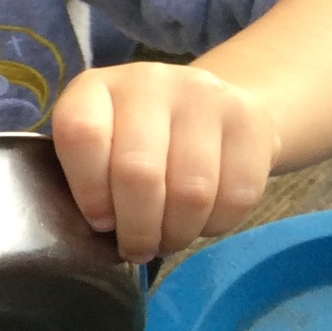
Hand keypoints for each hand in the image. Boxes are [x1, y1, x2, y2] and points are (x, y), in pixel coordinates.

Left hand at [50, 62, 278, 262]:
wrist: (210, 106)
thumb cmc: (138, 140)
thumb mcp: (100, 146)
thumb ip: (89, 178)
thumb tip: (103, 232)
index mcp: (94, 88)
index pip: (81, 135)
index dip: (89, 190)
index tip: (100, 222)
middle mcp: (147, 81)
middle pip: (138, 171)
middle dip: (137, 227)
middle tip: (138, 248)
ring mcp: (203, 96)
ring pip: (191, 191)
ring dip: (177, 232)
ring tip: (168, 240)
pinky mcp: (250, 120)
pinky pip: (236, 195)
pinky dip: (216, 225)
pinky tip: (201, 223)